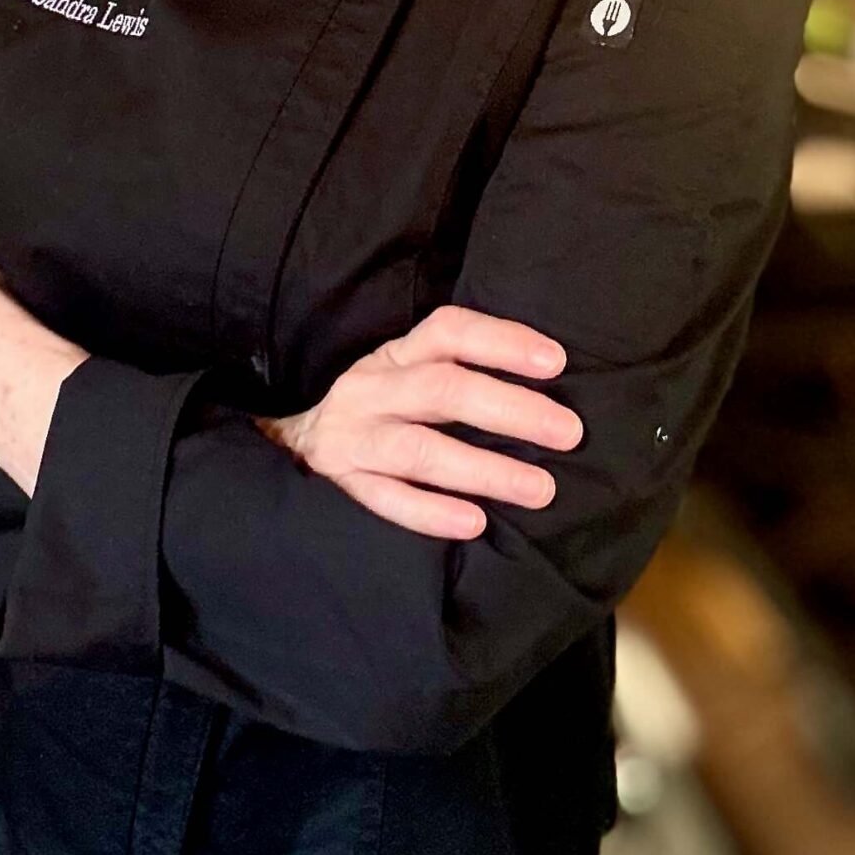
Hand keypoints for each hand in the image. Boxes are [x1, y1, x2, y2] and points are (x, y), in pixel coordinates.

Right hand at [257, 304, 581, 540]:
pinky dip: (429, 511)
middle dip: (511, 410)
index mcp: (395, 356)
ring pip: (419, 448)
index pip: (449, 332)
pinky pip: (384, 498)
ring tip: (540, 489)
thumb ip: (456, 375)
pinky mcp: (338, 483)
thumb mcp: (404, 376)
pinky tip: (473, 523)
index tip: (557, 363)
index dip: (503, 341)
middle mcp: (371, 388)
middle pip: (443, 389)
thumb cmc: (374, 410)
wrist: (285, 442)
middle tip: (568, 433)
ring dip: (483, 468)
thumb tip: (547, 390)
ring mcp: (351, 436)